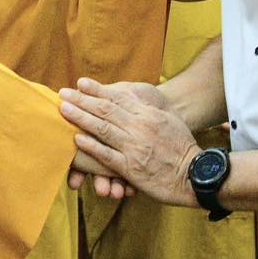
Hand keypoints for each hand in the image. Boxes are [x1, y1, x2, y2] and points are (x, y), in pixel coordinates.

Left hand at [60, 77, 200, 207]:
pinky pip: (107, 155)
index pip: (118, 98)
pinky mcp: (131, 167)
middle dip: (82, 100)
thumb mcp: (169, 120)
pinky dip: (92, 146)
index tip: (80, 83)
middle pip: (106, 109)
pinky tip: (77, 139)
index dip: (97, 90)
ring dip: (81, 118)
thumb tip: (132, 98)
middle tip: (62, 93)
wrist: (195, 174)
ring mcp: (134, 147)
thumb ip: (149, 110)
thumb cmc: (182, 147)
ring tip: (64, 110)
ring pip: (103, 128)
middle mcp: (140, 127)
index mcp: (149, 114)